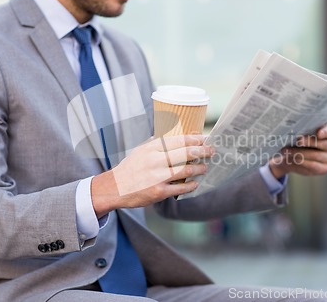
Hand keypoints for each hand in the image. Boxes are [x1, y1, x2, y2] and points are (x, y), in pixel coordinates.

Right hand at [91, 135, 213, 216]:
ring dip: (199, 168)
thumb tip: (175, 136)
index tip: (205, 139)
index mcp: (151, 148)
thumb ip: (156, 143)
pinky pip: (180, 188)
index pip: (179, 140)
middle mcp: (155, 160)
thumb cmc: (130, 168)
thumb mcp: (140, 150)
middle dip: (202, 151)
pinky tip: (196, 182)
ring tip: (205, 167)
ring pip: (186, 170)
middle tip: (211, 151)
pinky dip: (191, 185)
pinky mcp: (159, 192)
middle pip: (186, 153)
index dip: (195, 139)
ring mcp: (157, 177)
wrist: (115, 188)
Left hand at [269, 125, 326, 178]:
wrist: (290, 156)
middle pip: (324, 144)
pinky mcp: (323, 168)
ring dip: (301, 153)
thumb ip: (300, 132)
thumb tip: (296, 132)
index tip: (318, 133)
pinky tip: (293, 159)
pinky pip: (313, 166)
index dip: (325, 132)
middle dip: (310, 142)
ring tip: (289, 151)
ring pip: (317, 155)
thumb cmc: (296, 141)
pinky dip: (301, 162)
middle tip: (298, 141)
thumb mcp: (298, 135)